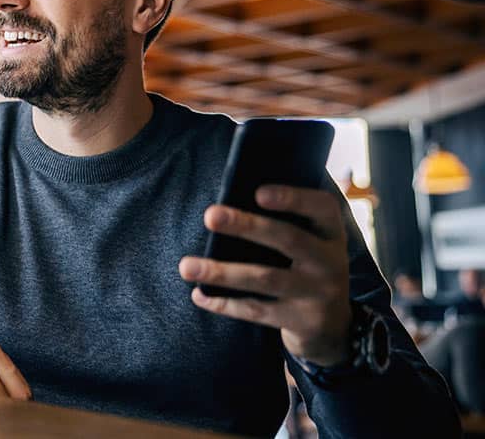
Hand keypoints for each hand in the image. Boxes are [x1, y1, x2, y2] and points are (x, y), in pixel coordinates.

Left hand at [178, 185, 353, 365]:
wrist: (334, 327)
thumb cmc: (306, 268)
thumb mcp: (311, 244)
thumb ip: (286, 223)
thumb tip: (231, 203)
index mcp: (331, 234)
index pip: (322, 207)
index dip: (293, 198)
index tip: (258, 192)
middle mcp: (331, 262)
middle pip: (288, 239)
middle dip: (247, 226)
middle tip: (210, 215)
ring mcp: (318, 294)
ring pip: (265, 279)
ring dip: (222, 271)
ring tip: (186, 266)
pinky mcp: (302, 322)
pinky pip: (256, 311)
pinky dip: (224, 303)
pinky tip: (198, 294)